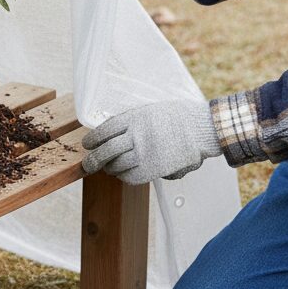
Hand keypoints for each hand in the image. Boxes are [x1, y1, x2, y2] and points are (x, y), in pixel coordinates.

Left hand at [81, 98, 221, 184]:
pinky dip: (123, 177)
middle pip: (106, 150)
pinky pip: (131, 177)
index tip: (87, 144)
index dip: (93, 139)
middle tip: (88, 164)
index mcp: (134, 118)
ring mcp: (144, 153)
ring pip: (116, 165)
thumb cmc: (176, 117)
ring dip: (108, 169)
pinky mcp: (153, 168)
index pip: (104, 130)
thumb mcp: (149, 111)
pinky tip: (122, 174)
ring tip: (107, 169)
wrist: (200, 128)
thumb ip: (131, 122)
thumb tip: (112, 135)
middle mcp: (136, 135)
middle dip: (93, 159)